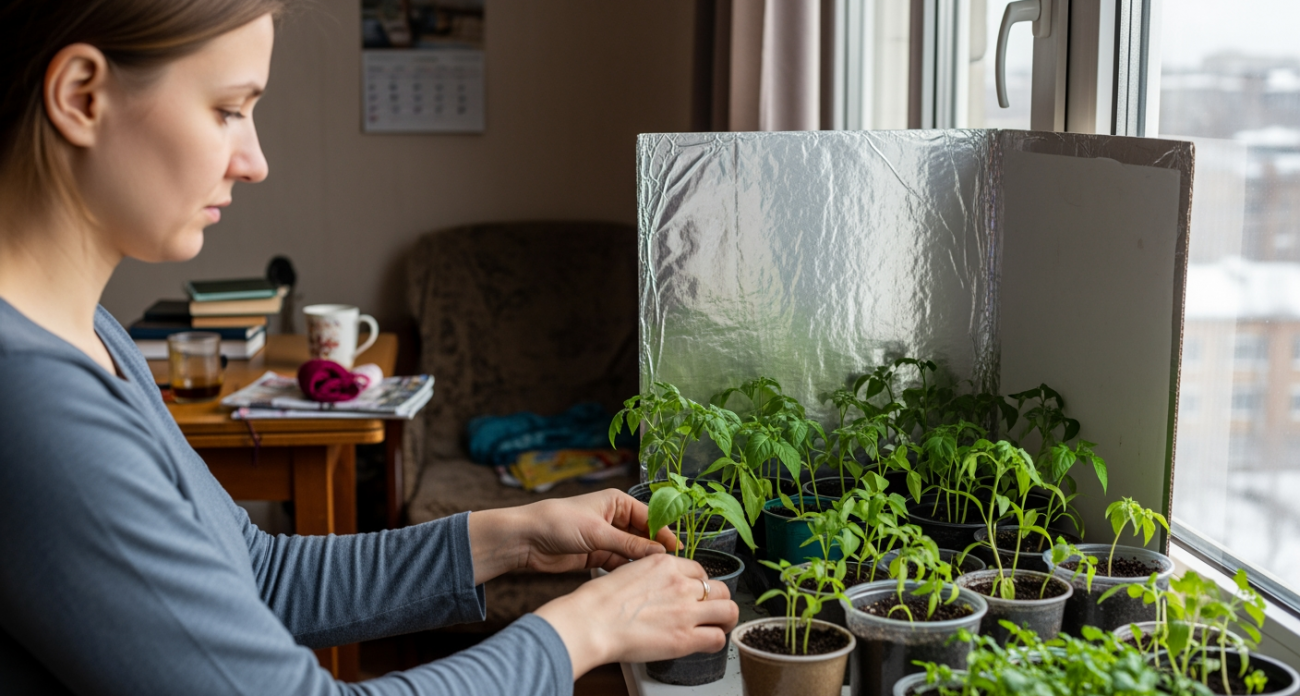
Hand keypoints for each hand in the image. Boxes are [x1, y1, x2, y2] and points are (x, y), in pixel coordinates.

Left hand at [467, 489, 679, 583]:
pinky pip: (620, 563)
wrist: (525, 540)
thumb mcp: (598, 533)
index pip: (649, 517)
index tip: (678, 549)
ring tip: (658, 576)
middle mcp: (614, 518)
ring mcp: (606, 538)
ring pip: (633, 551)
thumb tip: (659, 553)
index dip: (664, 532)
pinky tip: (637, 580)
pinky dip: (628, 571)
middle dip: (656, 549)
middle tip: (672, 567)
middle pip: (644, 535)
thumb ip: (629, 545)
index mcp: (616, 502)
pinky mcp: (596, 556)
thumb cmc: (558, 523)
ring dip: (642, 562)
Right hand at [534, 553, 738, 678]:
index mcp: (665, 564)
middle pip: (719, 588)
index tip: (694, 595)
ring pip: (728, 610)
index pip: (698, 570)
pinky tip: (706, 643)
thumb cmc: (598, 601)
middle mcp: (681, 583)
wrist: (591, 622)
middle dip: (717, 600)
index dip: (698, 585)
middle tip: (711, 612)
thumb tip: (657, 588)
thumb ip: (651, 577)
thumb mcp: (628, 571)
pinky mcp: (685, 637)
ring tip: (718, 626)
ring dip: (725, 619)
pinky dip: (715, 641)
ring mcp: (686, 610)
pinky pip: (717, 637)